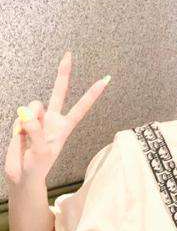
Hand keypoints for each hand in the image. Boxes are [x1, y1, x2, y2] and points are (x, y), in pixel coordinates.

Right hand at [4, 51, 110, 183]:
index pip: (81, 107)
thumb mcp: (41, 151)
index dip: (92, 94)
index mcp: (64, 127)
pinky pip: (19, 116)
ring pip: (34, 105)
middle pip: (59, 92)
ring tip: (26, 136)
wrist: (22, 175)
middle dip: (63, 74)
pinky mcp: (23, 121)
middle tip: (68, 55)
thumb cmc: (37, 167)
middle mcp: (53, 120)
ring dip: (28, 118)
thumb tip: (28, 114)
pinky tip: (19, 137)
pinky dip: (17, 127)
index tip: (105, 80)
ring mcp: (38, 119)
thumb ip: (36, 131)